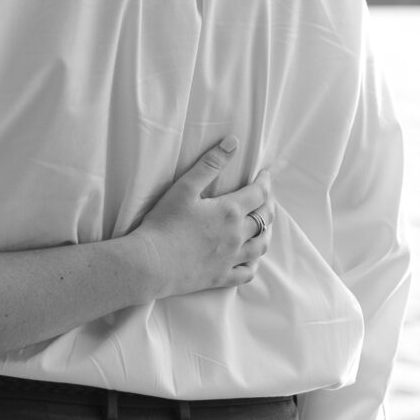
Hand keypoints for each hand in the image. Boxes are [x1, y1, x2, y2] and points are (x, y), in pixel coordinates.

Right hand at [122, 140, 274, 302]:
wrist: (151, 264)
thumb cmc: (164, 224)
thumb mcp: (184, 188)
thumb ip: (210, 164)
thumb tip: (233, 143)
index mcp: (230, 212)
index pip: (258, 193)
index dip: (265, 181)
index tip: (265, 174)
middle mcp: (237, 236)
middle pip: (264, 218)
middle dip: (268, 204)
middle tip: (266, 196)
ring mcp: (231, 258)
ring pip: (261, 245)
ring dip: (267, 232)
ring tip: (265, 225)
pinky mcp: (222, 276)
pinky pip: (248, 271)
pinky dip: (254, 262)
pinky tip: (253, 258)